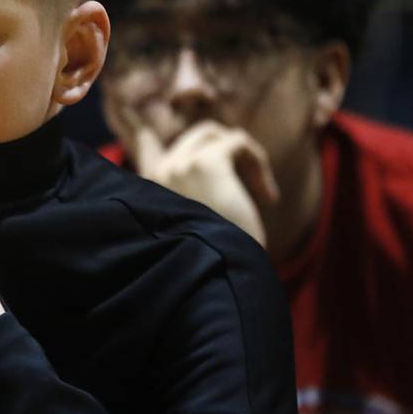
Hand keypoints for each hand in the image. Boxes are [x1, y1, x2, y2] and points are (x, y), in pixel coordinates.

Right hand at [106, 104, 277, 246]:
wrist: (220, 279)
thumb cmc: (214, 261)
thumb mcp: (195, 229)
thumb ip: (188, 198)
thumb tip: (198, 176)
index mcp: (148, 191)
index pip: (144, 147)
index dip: (153, 137)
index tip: (157, 133)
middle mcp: (157, 174)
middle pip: (193, 137)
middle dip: (223, 151)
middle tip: (247, 182)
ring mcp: (178, 165)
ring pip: (214, 134)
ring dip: (242, 155)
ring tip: (260, 190)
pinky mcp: (207, 162)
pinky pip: (238, 141)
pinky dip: (258, 162)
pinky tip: (268, 196)